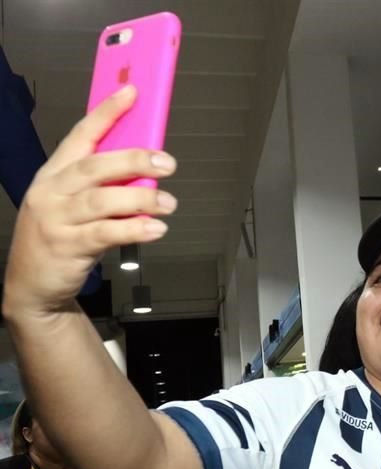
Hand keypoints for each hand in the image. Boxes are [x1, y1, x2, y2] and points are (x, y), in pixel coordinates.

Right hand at [2, 84, 177, 318]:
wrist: (32, 284)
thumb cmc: (61, 235)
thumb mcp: (73, 202)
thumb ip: (102, 184)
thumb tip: (147, 166)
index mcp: (54, 173)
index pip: (81, 134)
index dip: (106, 112)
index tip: (132, 92)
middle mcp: (52, 191)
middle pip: (94, 166)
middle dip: (132, 159)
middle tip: (167, 162)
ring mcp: (57, 219)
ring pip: (101, 200)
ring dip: (140, 198)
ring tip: (169, 202)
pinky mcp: (67, 247)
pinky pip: (105, 234)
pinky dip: (133, 229)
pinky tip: (156, 229)